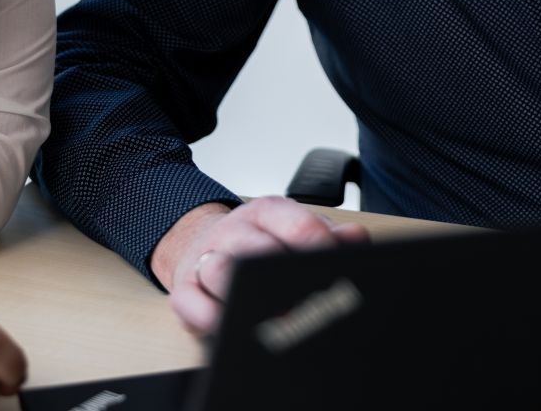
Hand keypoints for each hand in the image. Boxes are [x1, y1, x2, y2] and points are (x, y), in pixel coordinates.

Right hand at [150, 196, 369, 332]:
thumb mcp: (294, 229)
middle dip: (280, 276)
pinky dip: (209, 318)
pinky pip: (191, 303)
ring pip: (218, 271)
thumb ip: (328, 235)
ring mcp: (205, 258)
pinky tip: (229, 327)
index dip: (320, 251)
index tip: (335, 275)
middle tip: (305, 306)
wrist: (202, 241)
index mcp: (268, 213)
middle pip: (255, 248)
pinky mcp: (184, 288)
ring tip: (271, 319)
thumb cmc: (259, 241)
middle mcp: (234, 231)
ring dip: (242, 295)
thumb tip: (356, 239)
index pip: (299, 226)